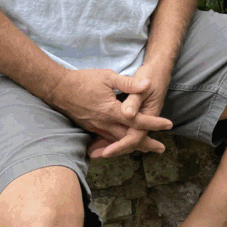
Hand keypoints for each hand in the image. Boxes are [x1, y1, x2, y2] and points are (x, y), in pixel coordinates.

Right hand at [47, 68, 171, 157]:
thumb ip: (129, 83)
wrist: (57, 89)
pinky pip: (107, 139)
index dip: (154, 123)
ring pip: (118, 141)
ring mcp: (96, 127)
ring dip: (133, 145)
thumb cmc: (84, 80)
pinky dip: (118, 143)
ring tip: (146, 149)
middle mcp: (104, 123)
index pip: (138, 121)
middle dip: (146, 144)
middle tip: (161, 149)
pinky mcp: (90, 127)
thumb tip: (147, 84)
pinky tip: (123, 144)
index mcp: (112, 111)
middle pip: (129, 138)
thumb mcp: (108, 77)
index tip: (169, 124)